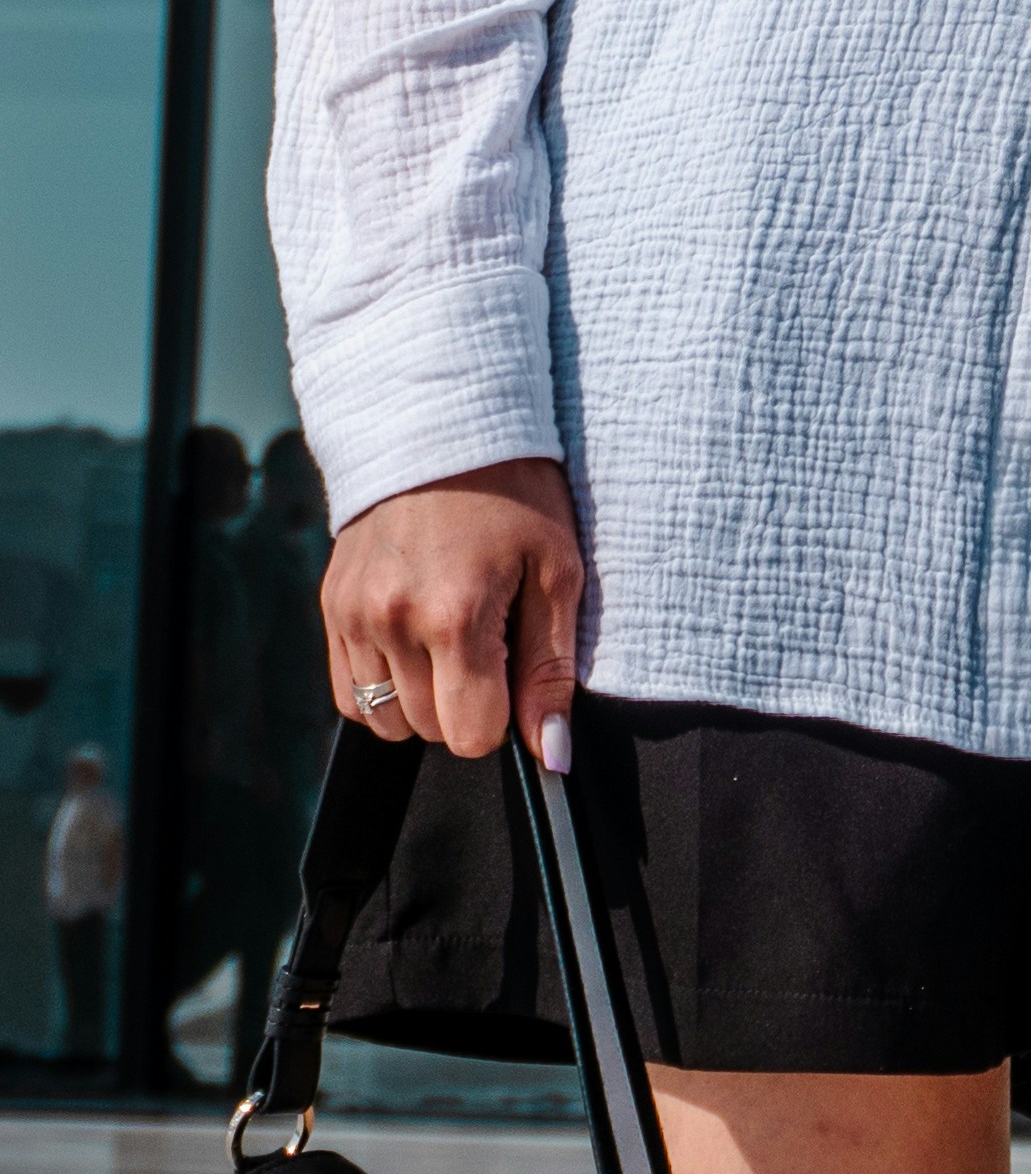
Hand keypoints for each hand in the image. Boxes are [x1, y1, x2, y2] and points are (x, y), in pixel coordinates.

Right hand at [321, 458, 582, 765]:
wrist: (443, 419)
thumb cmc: (514, 491)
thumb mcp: (557, 570)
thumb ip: (551, 669)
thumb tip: (552, 754)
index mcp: (455, 614)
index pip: (471, 736)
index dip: (503, 717)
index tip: (513, 671)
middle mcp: (393, 620)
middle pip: (429, 730)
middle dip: (466, 703)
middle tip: (487, 636)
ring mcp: (353, 613)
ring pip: (385, 718)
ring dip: (421, 697)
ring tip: (449, 636)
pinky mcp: (330, 604)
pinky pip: (347, 693)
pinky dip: (382, 685)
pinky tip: (412, 641)